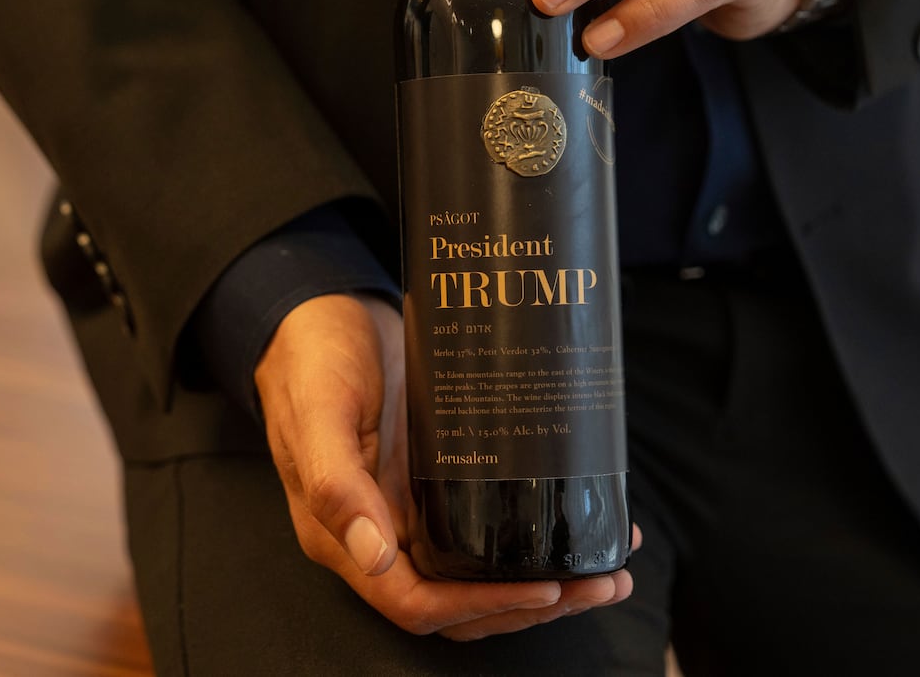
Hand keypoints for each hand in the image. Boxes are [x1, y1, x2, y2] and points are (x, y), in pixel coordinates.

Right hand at [253, 293, 636, 639]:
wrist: (321, 312)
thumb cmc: (312, 358)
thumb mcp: (319, 410)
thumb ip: (336, 484)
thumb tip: (375, 556)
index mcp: (342, 534)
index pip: (415, 601)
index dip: (479, 606)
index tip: (544, 589)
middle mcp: (382, 532)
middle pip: (459, 602)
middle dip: (531, 604)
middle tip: (602, 586)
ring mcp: (414, 509)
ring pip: (480, 574)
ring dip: (542, 583)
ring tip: (607, 571)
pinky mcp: (441, 480)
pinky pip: (488, 528)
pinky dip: (533, 535)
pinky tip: (580, 518)